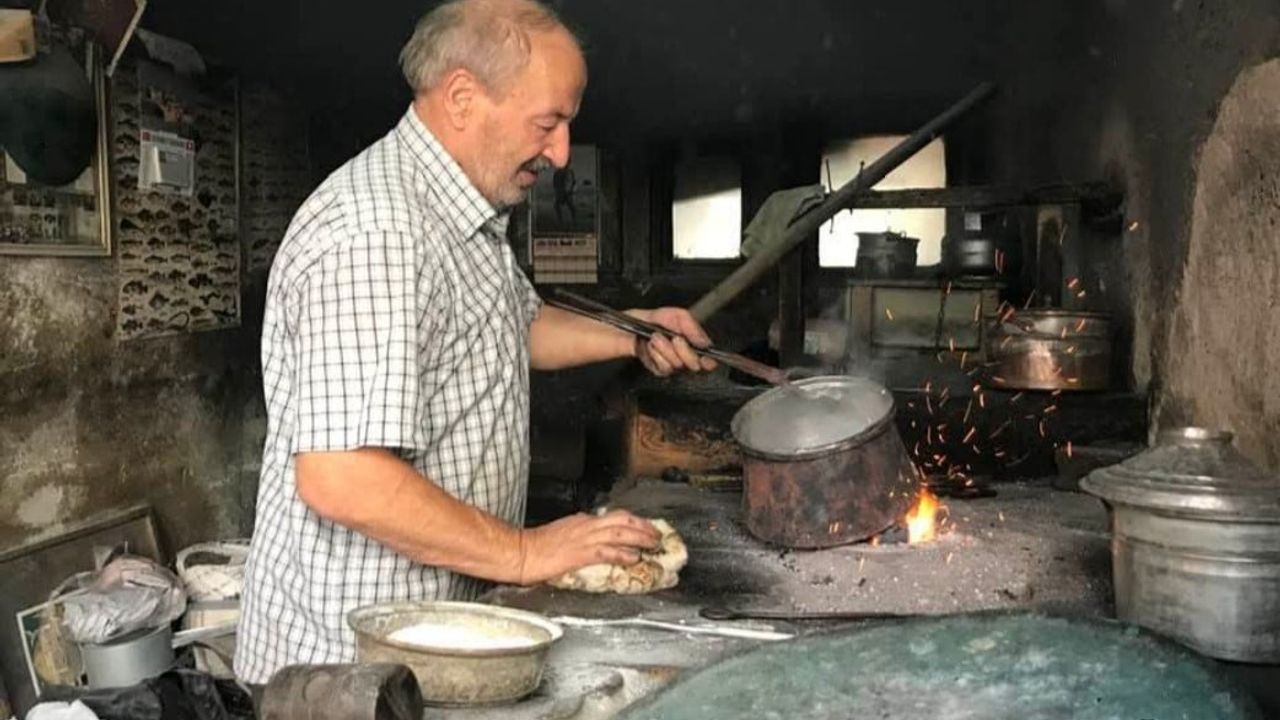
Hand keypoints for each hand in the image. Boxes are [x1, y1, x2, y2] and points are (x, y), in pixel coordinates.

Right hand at [515, 510, 662, 584]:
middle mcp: (586, 526)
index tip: (645, 526)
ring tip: (653, 544)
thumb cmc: (538, 546)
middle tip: (657, 534)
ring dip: (640, 537)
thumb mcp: (564, 532)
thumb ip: (581, 533)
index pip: (614, 516)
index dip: (633, 521)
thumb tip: (595, 538)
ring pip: (620, 532)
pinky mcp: (581, 553)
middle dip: (643, 525)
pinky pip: (607, 551)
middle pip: (622, 520)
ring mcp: (585, 539)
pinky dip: (623, 553)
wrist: (521, 552)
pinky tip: (634, 558)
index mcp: (583, 521)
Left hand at [628, 307, 717, 375]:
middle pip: (695, 364)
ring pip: (677, 364)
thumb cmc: (655, 320)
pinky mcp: (659, 369)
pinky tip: (651, 347)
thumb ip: (693, 327)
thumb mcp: (678, 315)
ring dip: (665, 349)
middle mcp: (684, 357)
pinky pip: (663, 367)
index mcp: (693, 345)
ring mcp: (672, 365)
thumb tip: (704, 342)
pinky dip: (656, 354)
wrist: (633, 326)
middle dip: (684, 350)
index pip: (709, 360)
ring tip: (656, 338)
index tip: (704, 357)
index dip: (708, 361)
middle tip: (675, 338)